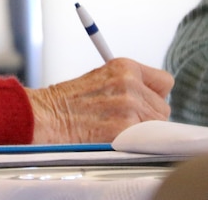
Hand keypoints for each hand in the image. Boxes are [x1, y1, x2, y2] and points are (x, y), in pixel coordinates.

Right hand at [26, 57, 172, 142]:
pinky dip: (133, 141)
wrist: (46, 115)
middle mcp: (130, 83)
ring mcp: (129, 106)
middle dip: (147, 116)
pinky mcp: (126, 127)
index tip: (145, 101)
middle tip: (124, 119)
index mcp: (124, 67)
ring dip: (141, 130)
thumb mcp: (100, 78)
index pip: (164, 82)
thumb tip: (150, 99)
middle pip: (162, 108)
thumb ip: (127, 84)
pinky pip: (145, 139)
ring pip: (156, 126)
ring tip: (115, 128)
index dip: (154, 94)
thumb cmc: (67, 101)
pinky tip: (114, 136)